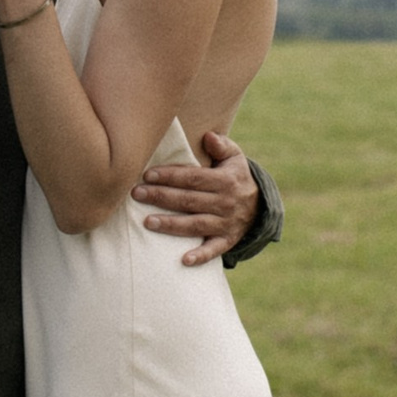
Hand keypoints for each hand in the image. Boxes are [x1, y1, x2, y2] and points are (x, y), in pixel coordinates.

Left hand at [136, 126, 259, 264]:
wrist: (260, 208)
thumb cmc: (236, 177)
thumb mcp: (235, 158)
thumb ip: (222, 146)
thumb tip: (209, 136)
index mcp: (225, 181)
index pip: (193, 178)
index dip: (170, 176)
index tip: (147, 175)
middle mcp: (225, 202)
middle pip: (189, 200)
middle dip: (161, 197)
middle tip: (136, 194)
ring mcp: (226, 224)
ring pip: (195, 225)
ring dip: (171, 225)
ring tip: (147, 222)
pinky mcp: (226, 241)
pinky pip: (213, 250)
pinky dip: (200, 256)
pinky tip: (184, 260)